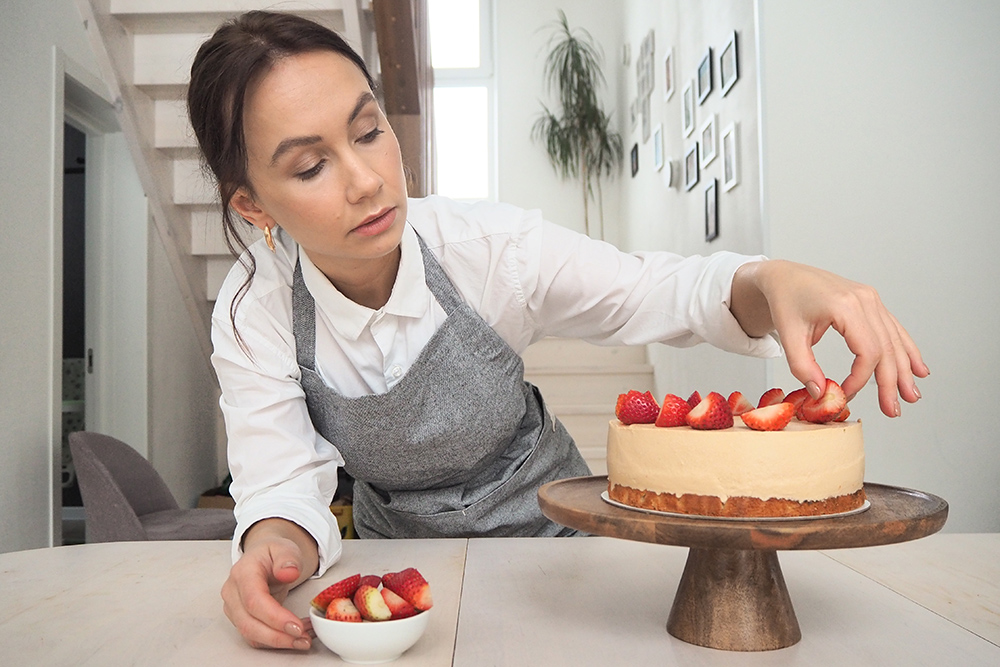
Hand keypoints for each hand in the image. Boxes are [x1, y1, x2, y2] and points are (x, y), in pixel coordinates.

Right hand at [221, 518, 318, 649]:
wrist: (263, 557)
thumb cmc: (273, 554)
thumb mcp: (285, 548)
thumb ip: (287, 558)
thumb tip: (288, 572)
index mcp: (243, 572)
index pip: (254, 600)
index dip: (275, 617)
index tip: (296, 626)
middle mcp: (233, 592)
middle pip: (249, 623)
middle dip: (278, 636)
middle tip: (303, 639)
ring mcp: (234, 608)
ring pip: (251, 634)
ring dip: (278, 642)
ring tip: (303, 640)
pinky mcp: (240, 619)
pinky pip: (255, 637)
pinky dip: (275, 641)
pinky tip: (294, 637)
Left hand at [732, 260, 928, 416]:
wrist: (785, 276)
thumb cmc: (785, 301)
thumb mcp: (788, 335)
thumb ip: (802, 367)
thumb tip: (821, 393)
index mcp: (844, 306)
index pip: (867, 351)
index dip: (860, 379)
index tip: (846, 394)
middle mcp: (864, 300)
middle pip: (886, 348)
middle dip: (891, 382)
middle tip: (893, 410)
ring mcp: (871, 299)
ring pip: (895, 340)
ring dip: (904, 370)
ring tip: (911, 396)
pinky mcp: (871, 301)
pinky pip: (893, 328)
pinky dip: (906, 349)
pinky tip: (917, 368)